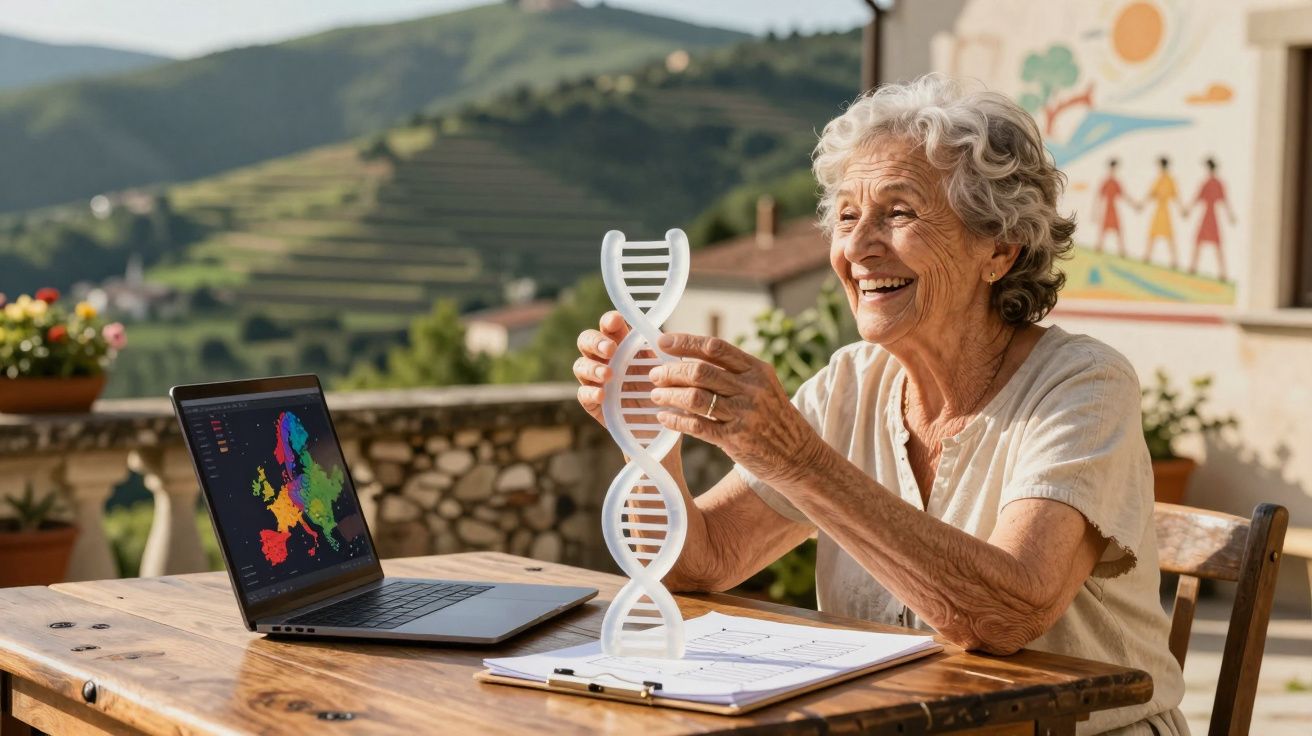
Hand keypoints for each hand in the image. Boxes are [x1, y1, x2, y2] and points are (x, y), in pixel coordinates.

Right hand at [574, 311, 658, 428]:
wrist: (661, 424)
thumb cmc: (664, 390)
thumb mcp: (668, 370)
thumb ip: (664, 354)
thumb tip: (666, 339)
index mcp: (623, 344)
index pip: (609, 326)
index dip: (609, 321)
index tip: (616, 322)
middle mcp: (605, 359)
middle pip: (586, 340)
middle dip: (595, 342)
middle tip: (610, 350)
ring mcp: (596, 380)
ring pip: (580, 365)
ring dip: (591, 367)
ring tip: (608, 375)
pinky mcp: (593, 402)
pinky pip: (582, 393)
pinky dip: (590, 392)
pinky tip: (602, 395)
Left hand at [648, 333, 824, 485]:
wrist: (800, 456)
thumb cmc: (776, 419)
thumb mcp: (765, 387)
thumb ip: (736, 372)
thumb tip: (692, 358)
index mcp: (757, 370)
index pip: (715, 347)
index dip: (685, 342)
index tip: (663, 341)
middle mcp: (752, 389)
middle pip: (700, 371)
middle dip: (670, 371)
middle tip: (654, 374)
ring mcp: (744, 415)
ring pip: (695, 397)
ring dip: (668, 395)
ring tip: (655, 395)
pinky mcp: (735, 440)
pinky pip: (697, 426)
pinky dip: (675, 420)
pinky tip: (663, 417)